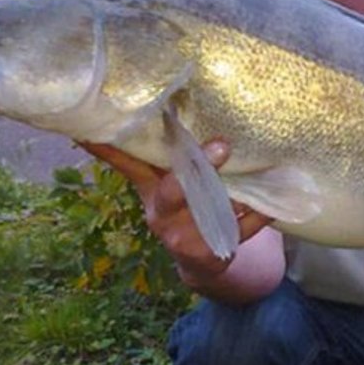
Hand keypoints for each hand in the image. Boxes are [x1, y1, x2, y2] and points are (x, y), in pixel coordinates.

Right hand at [80, 141, 272, 283]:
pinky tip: (272, 204)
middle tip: (221, 145)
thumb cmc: (184, 207)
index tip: (91, 127)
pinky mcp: (212, 252)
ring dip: (230, 190)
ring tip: (244, 166)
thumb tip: (136, 104)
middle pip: (173, 191)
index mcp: (149, 190)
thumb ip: (154, 154)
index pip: (126, 164)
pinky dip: (257, 215)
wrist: (202, 260)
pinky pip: (241, 230)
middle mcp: (161, 213)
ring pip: (210, 210)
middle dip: (198, 168)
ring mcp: (185, 236)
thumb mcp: (163, 183)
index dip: (107, 148)